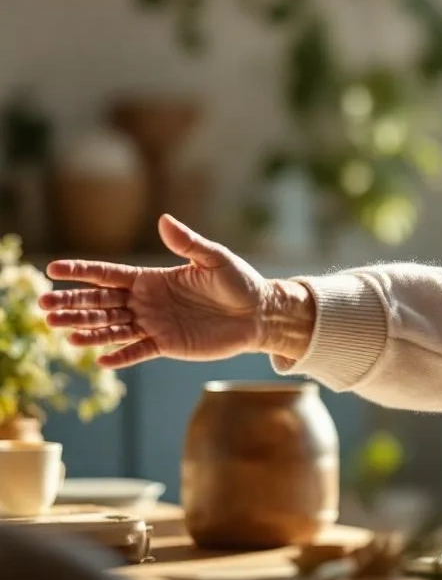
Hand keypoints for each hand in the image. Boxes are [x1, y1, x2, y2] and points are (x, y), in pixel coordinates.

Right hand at [40, 215, 310, 368]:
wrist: (259, 313)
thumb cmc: (238, 281)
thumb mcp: (214, 258)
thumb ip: (187, 243)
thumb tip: (164, 220)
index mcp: (152, 278)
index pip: (108, 275)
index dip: (81, 272)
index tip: (52, 269)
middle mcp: (147, 301)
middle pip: (101, 303)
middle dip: (72, 304)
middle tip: (43, 305)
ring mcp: (154, 324)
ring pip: (112, 328)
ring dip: (87, 330)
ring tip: (61, 332)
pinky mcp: (167, 345)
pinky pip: (138, 351)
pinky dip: (120, 355)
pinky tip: (99, 359)